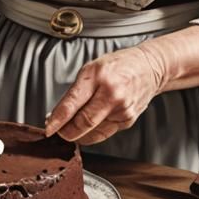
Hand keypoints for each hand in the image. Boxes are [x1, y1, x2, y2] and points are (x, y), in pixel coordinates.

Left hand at [44, 44, 164, 145]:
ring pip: (92, 132)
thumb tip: (57, 114)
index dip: (58, 119)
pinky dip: (91, 133)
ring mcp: (121, 109)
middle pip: (83, 123)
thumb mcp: (91, 68)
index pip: (73, 103)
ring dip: (78, 133)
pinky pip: (103, 133)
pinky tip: (87, 128)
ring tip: (71, 127)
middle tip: (57, 131)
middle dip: (66, 131)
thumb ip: (75, 91)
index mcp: (97, 75)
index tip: (49, 128)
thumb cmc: (118, 65)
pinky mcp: (127, 120)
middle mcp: (111, 93)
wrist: (149, 68)